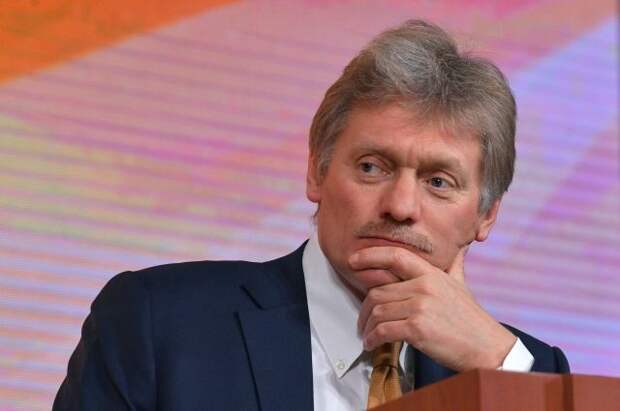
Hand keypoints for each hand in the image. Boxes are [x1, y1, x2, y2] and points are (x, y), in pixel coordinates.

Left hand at [351, 246, 515, 370]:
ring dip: (367, 327)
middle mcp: (424, 286)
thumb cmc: (472, 319)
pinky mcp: (417, 328)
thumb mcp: (461, 285)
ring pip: (377, 312)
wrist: (487, 348)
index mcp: (432, 274)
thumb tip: (461, 247)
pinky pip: (383, 330)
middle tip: (362, 321)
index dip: (370, 255)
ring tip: (367, 336)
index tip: (353, 260)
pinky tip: (372, 344)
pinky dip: (373, 338)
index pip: (395, 256)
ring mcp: (420, 307)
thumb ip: (454, 266)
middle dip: (364, 309)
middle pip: (378, 291)